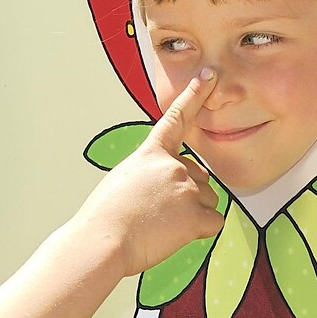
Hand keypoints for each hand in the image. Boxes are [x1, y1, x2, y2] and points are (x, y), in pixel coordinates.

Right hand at [80, 70, 222, 276]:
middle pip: (200, 177)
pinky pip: (213, 222)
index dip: (194, 95)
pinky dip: (199, 231)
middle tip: (157, 212)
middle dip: (187, 195)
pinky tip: (173, 234)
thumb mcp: (125, 179)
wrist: (103, 241)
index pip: (176, 118)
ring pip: (208, 200)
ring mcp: (186, 188)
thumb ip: (154, 172)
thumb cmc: (106, 217)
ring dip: (192, 215)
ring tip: (160, 225)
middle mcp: (172, 165)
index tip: (209, 76)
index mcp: (151, 153)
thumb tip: (183, 183)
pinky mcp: (195, 215)